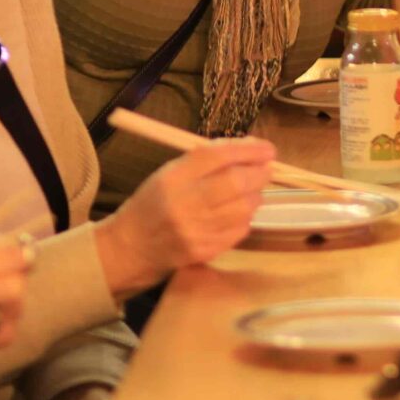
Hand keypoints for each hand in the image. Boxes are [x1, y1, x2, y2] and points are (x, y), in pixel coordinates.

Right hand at [98, 137, 277, 297]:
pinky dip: (245, 217)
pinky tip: (236, 212)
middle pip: (236, 182)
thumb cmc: (154, 203)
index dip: (247, 150)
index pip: (216, 156)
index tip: (267, 148)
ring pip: (244, 207)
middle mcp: (184, 203)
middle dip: (259, 173)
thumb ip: (206, 161)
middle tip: (266, 169)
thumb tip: (250, 149)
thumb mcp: (170, 173)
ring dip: (255, 195)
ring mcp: (196, 230)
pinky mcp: (206, 250)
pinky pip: (240, 229)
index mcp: (173, 178)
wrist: (132, 247)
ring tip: (249, 191)